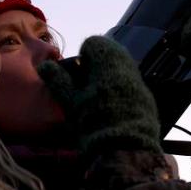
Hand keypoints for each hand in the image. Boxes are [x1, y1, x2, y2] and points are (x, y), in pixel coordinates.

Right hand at [38, 36, 161, 157]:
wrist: (125, 146)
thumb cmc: (92, 117)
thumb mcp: (69, 99)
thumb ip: (57, 79)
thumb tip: (44, 66)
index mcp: (107, 57)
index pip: (93, 43)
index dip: (82, 56)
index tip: (77, 74)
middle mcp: (126, 63)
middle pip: (108, 55)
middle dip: (96, 67)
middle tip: (85, 87)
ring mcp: (138, 79)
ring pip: (119, 70)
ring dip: (107, 78)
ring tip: (97, 98)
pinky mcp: (146, 96)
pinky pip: (129, 85)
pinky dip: (119, 91)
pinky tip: (112, 108)